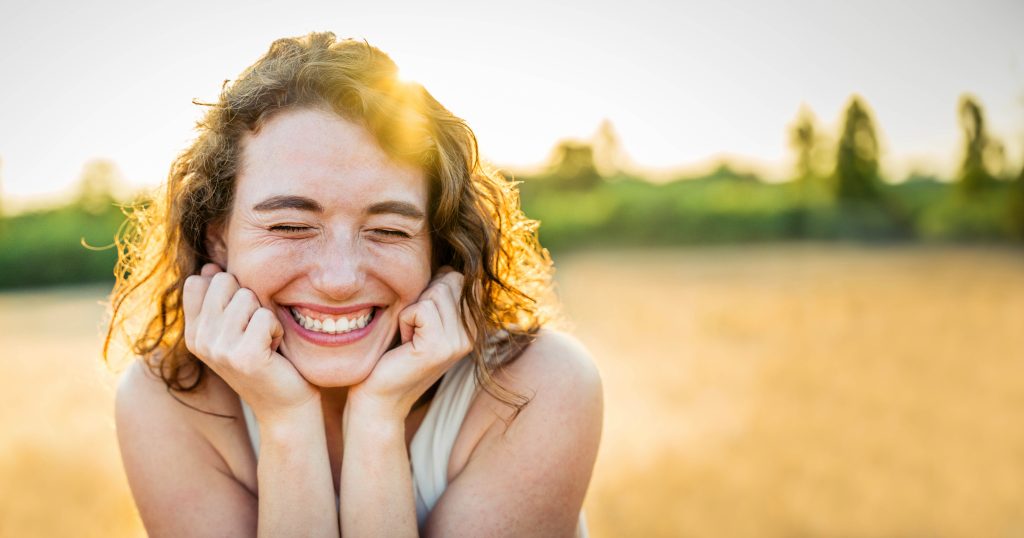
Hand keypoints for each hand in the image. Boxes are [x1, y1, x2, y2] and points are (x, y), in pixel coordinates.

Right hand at [183, 263, 318, 425]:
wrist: (284, 406)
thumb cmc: (266, 360)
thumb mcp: (235, 329)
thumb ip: (220, 300)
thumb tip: (209, 267)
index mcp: (192, 333)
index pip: (197, 282)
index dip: (227, 289)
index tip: (239, 319)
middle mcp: (199, 341)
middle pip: (223, 281)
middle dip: (249, 300)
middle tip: (255, 331)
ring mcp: (219, 350)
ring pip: (247, 297)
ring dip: (265, 317)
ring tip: (265, 342)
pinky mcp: (244, 356)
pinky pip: (265, 316)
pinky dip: (277, 330)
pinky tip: (274, 351)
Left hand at [346, 267, 475, 420]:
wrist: (378, 399)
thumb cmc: (393, 354)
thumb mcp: (421, 319)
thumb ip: (440, 295)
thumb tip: (446, 266)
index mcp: (472, 325)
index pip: (460, 278)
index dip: (433, 287)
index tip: (421, 319)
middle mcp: (473, 334)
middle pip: (450, 280)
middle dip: (422, 297)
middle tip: (413, 329)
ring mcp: (459, 342)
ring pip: (435, 292)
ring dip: (411, 310)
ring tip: (408, 337)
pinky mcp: (440, 348)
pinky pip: (420, 309)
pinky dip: (404, 320)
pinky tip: (404, 344)